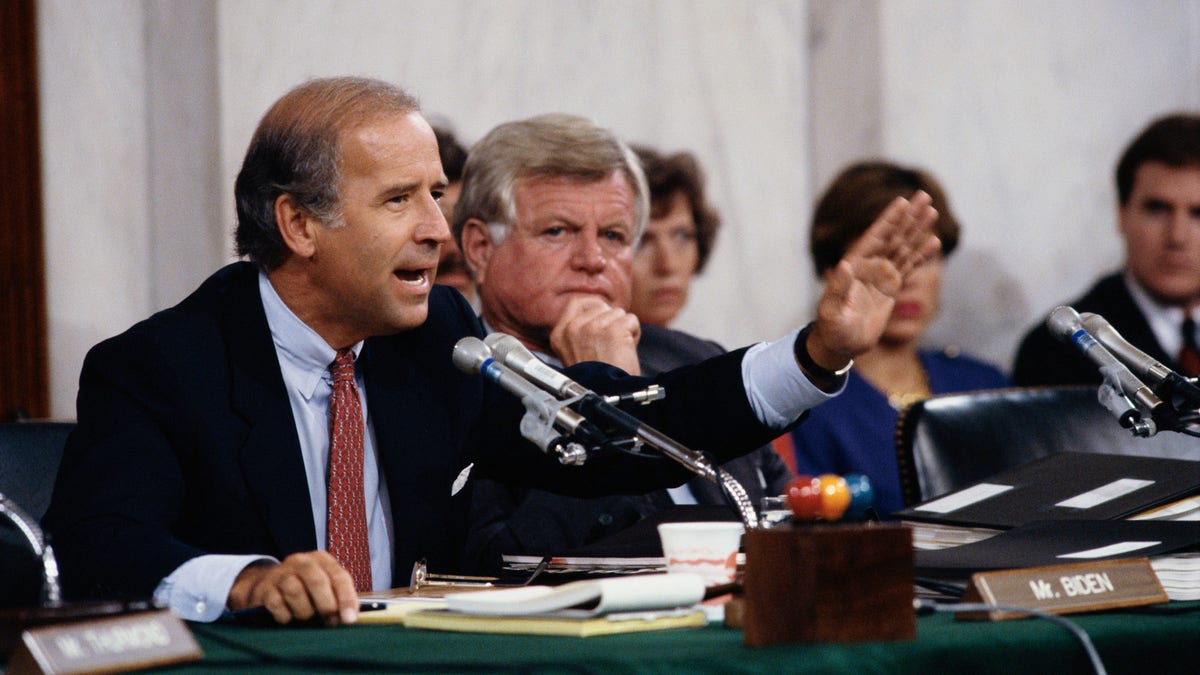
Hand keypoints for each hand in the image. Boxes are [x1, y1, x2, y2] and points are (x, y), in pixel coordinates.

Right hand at [227, 551, 359, 625]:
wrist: (265, 583)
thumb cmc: (302, 587)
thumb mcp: (322, 586)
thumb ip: (337, 598)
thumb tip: (349, 617)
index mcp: (320, 559)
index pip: (338, 576)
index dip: (346, 598)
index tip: (349, 619)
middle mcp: (300, 562)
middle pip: (317, 580)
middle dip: (326, 605)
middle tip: (330, 621)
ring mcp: (280, 573)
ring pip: (295, 591)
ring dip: (304, 611)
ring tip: (306, 618)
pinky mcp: (264, 588)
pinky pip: (276, 603)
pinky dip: (285, 615)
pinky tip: (288, 618)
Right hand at [550, 296, 641, 374]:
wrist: (607, 394)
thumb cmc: (596, 378)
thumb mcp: (575, 351)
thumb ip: (580, 329)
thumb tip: (599, 306)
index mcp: (560, 334)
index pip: (576, 302)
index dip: (594, 305)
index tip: (602, 315)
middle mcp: (573, 328)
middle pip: (601, 306)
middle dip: (611, 320)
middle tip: (610, 343)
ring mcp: (592, 328)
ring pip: (618, 312)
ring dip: (623, 328)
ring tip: (617, 349)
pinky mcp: (613, 330)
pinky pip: (631, 319)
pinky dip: (634, 333)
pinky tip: (626, 349)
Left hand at [807, 192, 939, 370]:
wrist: (840, 344)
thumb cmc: (831, 328)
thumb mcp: (830, 310)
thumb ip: (838, 288)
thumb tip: (844, 264)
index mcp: (856, 265)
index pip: (875, 237)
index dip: (888, 219)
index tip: (902, 201)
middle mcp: (870, 265)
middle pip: (893, 235)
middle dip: (908, 216)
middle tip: (924, 196)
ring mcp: (881, 275)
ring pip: (903, 247)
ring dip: (917, 230)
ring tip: (932, 212)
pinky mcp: (891, 288)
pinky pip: (909, 267)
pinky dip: (921, 255)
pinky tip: (934, 242)